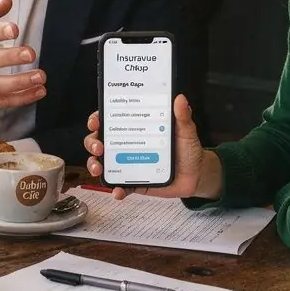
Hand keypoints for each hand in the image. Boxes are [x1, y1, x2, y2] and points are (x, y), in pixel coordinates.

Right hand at [83, 94, 221, 200]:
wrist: (197, 175)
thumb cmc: (188, 150)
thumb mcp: (186, 132)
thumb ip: (182, 117)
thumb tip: (180, 99)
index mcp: (137, 128)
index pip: (111, 119)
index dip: (98, 118)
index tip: (96, 120)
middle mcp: (128, 144)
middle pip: (100, 140)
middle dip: (92, 142)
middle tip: (98, 146)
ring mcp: (129, 163)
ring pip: (103, 162)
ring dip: (95, 164)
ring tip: (99, 168)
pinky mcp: (135, 181)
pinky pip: (120, 186)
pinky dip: (116, 189)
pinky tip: (117, 191)